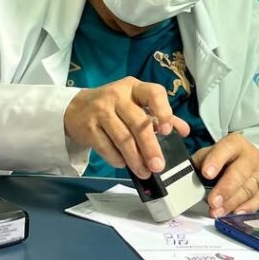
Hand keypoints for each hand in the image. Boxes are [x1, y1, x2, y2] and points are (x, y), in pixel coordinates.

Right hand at [63, 78, 190, 177]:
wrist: (74, 109)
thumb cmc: (112, 106)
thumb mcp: (134, 103)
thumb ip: (159, 115)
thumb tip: (184, 130)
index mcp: (134, 87)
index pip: (153, 93)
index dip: (163, 111)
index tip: (168, 131)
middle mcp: (117, 96)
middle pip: (137, 123)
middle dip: (150, 147)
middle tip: (159, 166)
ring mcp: (100, 111)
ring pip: (122, 138)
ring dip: (135, 159)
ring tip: (144, 172)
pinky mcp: (88, 128)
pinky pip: (106, 147)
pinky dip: (117, 159)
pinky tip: (123, 164)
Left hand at [192, 133, 258, 216]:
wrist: (250, 158)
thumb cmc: (225, 157)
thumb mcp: (211, 153)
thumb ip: (199, 162)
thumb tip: (183, 174)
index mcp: (235, 143)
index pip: (226, 149)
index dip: (216, 161)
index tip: (206, 173)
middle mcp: (251, 156)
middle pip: (239, 174)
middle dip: (225, 189)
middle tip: (212, 202)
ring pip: (248, 189)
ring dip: (231, 203)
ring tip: (217, 211)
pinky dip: (248, 207)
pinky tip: (236, 212)